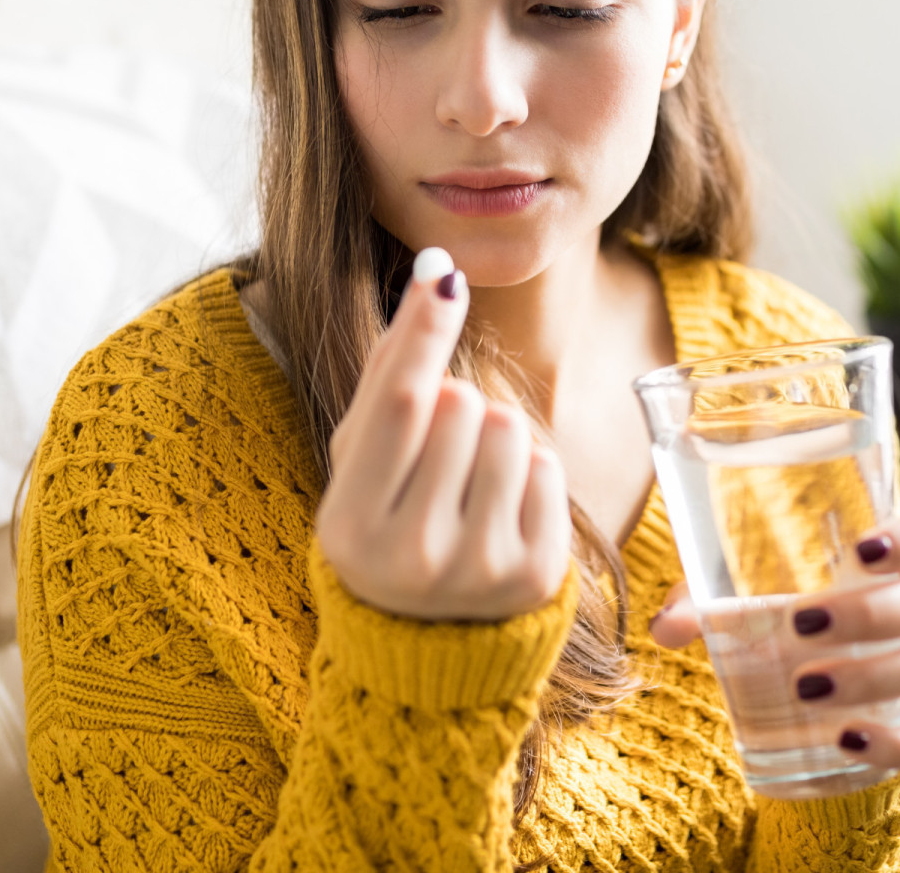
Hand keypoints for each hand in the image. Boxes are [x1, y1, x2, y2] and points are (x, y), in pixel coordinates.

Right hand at [313, 247, 572, 620]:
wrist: (426, 629)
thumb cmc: (387, 513)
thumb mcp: (362, 453)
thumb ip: (393, 365)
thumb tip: (437, 271)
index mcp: (352, 525)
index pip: (400, 402)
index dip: (425, 331)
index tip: (444, 277)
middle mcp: (413, 557)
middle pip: (464, 406)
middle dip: (457, 404)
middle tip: (438, 451)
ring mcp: (479, 571)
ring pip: (511, 429)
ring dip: (495, 434)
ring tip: (470, 478)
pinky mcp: (536, 575)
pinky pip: (547, 467)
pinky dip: (529, 469)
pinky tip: (501, 505)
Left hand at [650, 506, 899, 770]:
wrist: (827, 691)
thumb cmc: (793, 617)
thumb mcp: (752, 598)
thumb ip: (708, 601)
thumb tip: (664, 627)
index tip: (863, 549)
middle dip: (869, 612)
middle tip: (800, 624)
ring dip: (873, 675)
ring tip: (804, 688)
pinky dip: (894, 742)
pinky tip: (847, 741)